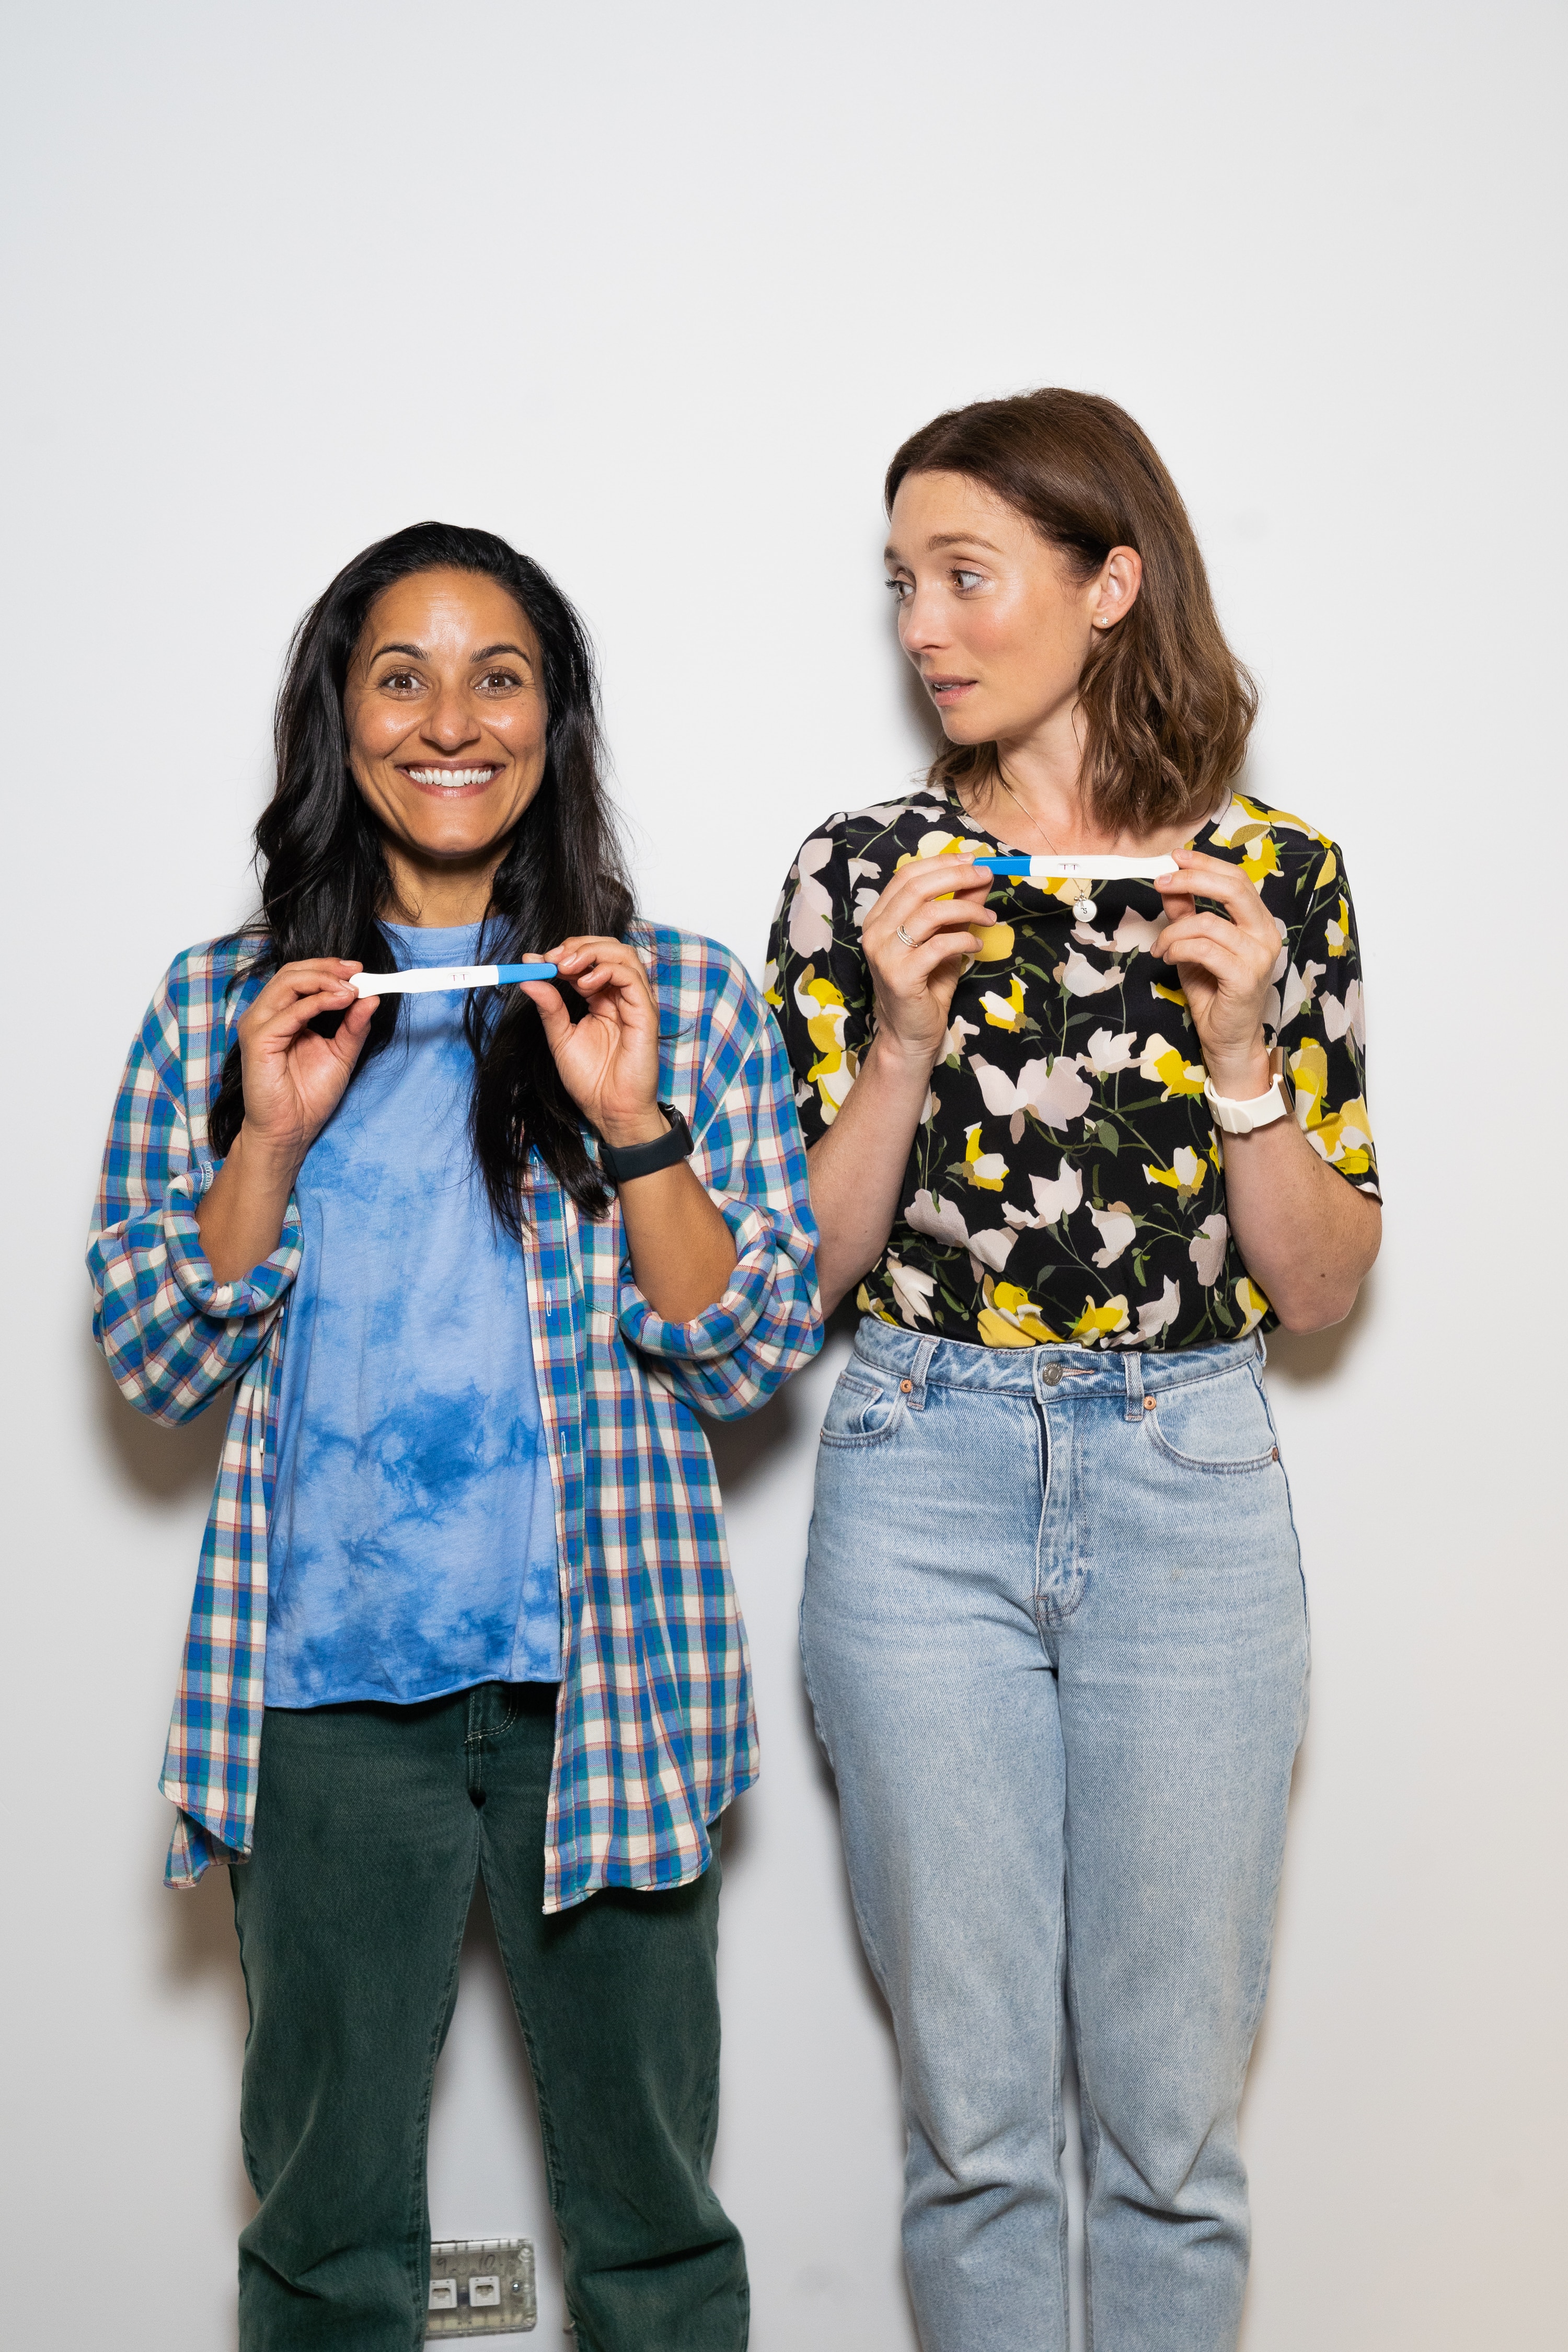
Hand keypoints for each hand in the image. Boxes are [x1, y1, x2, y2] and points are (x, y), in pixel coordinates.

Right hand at [233, 959, 377, 1176]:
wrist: (291, 1131)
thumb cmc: (309, 1096)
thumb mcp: (341, 1054)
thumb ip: (353, 1026)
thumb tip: (372, 997)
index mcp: (282, 1015)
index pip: (300, 977)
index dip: (329, 968)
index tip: (360, 970)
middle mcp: (266, 1016)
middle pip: (291, 973)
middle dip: (327, 968)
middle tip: (357, 972)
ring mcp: (258, 1026)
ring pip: (287, 984)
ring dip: (324, 980)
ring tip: (352, 988)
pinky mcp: (258, 1041)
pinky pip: (289, 1012)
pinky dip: (317, 1002)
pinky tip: (341, 1001)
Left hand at [523, 936, 664, 1145]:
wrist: (609, 1110)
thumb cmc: (591, 1079)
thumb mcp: (560, 1037)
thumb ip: (549, 1006)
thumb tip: (528, 977)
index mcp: (602, 999)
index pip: (587, 959)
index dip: (562, 953)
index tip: (535, 961)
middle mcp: (621, 996)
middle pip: (608, 948)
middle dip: (577, 946)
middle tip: (552, 958)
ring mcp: (635, 1003)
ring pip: (623, 954)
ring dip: (591, 952)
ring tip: (566, 966)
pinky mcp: (645, 1013)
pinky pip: (631, 977)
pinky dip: (607, 970)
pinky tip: (585, 982)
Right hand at [860, 856, 995, 1071]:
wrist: (909, 1034)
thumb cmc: (926, 986)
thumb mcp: (945, 939)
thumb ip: (958, 907)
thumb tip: (981, 877)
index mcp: (880, 917)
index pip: (907, 876)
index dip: (941, 862)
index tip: (973, 860)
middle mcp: (875, 931)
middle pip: (917, 887)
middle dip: (957, 876)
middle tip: (986, 877)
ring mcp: (884, 954)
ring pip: (928, 913)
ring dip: (966, 909)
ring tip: (989, 917)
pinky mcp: (900, 975)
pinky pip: (938, 945)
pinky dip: (963, 940)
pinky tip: (975, 945)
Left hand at [1152, 850, 1277, 1095]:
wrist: (1228, 1039)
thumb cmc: (1214, 992)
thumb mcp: (1194, 946)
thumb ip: (1186, 914)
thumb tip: (1171, 885)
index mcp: (1258, 922)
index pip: (1237, 879)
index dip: (1205, 864)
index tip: (1175, 857)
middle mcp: (1266, 935)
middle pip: (1233, 888)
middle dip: (1192, 879)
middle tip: (1162, 882)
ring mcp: (1259, 956)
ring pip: (1208, 922)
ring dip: (1173, 931)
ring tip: (1160, 947)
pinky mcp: (1245, 977)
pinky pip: (1204, 949)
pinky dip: (1178, 949)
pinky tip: (1168, 958)